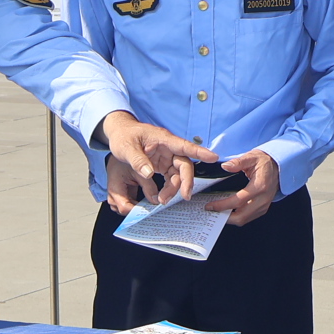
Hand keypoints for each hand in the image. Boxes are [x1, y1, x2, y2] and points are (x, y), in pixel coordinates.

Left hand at [98, 112, 214, 210]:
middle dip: (186, 181)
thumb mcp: (126, 147)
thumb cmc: (123, 136)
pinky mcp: (162, 164)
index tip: (214, 158)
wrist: (119, 133)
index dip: (200, 152)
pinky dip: (169, 187)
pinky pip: (171, 176)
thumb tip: (150, 174)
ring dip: (175, 187)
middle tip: (184, 195)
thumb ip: (138, 160)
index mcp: (163, 139)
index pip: (185, 146)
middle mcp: (168, 148)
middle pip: (184, 164)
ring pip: (178, 173)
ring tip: (163, 200)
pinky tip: (162, 196)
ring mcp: (166, 156)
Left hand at [209, 150, 279, 224]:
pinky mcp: (263, 208)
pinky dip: (238, 217)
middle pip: (241, 216)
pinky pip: (249, 217)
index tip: (210, 206)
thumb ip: (238, 162)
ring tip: (218, 212)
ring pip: (245, 219)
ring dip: (231, 218)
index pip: (238, 201)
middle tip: (212, 212)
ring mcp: (264, 205)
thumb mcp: (252, 157)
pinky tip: (229, 211)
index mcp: (260, 186)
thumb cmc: (265, 162)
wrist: (278, 166)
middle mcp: (263, 198)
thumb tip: (225, 166)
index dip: (223, 205)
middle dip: (225, 217)